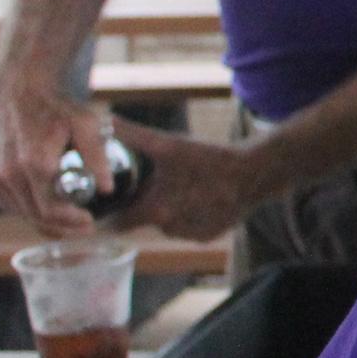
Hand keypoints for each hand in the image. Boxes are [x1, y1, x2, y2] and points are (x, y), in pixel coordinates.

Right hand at [0, 73, 110, 234]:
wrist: (18, 90)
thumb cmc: (56, 106)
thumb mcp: (86, 125)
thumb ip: (97, 157)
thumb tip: (107, 189)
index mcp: (33, 164)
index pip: (52, 211)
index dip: (72, 222)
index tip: (90, 222)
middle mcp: (8, 173)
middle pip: (36, 216)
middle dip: (62, 226)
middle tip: (84, 225)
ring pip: (21, 211)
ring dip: (44, 219)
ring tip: (68, 217)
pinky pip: (7, 202)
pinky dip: (27, 207)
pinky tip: (45, 204)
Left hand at [105, 118, 262, 242]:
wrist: (255, 173)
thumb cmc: (210, 158)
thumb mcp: (169, 144)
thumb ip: (132, 136)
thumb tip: (102, 121)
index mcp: (155, 210)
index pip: (119, 222)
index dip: (113, 212)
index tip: (112, 203)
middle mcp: (170, 228)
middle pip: (146, 218)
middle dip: (148, 203)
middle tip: (159, 182)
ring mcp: (190, 234)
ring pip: (168, 223)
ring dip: (169, 209)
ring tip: (184, 187)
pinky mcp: (209, 236)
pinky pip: (188, 227)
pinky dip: (190, 215)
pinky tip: (202, 197)